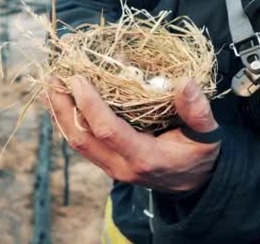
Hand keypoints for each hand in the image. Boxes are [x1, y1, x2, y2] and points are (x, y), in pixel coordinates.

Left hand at [45, 76, 219, 192]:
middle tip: (54, 76)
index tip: (78, 78)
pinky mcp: (107, 162)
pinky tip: (63, 100)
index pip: (107, 131)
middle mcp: (122, 166)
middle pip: (81, 138)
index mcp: (145, 157)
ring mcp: (111, 167)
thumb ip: (198, 110)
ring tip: (52, 84)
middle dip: (63, 106)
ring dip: (60, 112)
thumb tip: (184, 82)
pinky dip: (68, 119)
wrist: (197, 183)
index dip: (89, 104)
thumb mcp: (207, 134)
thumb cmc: (200, 154)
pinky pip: (81, 141)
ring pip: (76, 142)